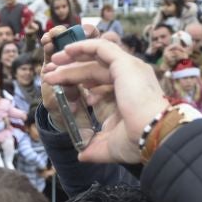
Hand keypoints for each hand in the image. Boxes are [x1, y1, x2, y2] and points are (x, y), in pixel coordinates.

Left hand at [40, 39, 166, 165]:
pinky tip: (66, 51)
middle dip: (70, 69)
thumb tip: (82, 155)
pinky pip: (100, 47)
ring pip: (95, 58)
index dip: (79, 83)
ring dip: (72, 59)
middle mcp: (132, 77)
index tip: (60, 88)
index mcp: (130, 93)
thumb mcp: (110, 146)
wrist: (152, 134)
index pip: (101, 81)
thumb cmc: (137, 141)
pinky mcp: (124, 63)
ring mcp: (129, 68)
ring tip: (52, 63)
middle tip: (50, 72)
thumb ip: (95, 148)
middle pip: (94, 68)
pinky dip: (83, 46)